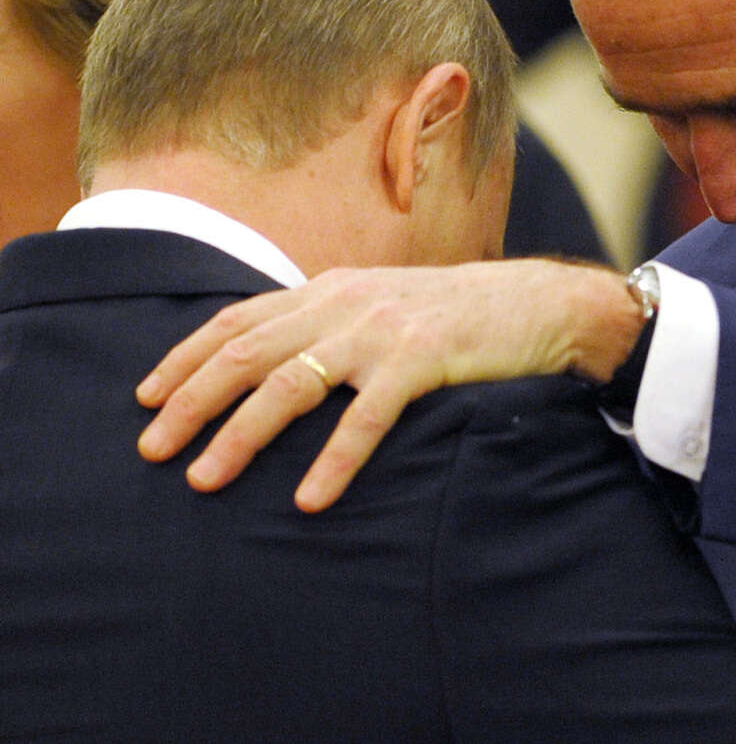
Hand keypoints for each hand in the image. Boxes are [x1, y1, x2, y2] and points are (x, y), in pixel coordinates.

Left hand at [136, 259, 641, 511]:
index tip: (146, 396)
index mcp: (329, 288)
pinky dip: (333, 460)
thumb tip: (276, 361)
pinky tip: (311, 499)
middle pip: (247, 353)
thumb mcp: (381, 302)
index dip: (185, 357)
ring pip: (291, 383)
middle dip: (190, 401)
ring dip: (241, 435)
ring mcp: (381, 330)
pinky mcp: (421, 359)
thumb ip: (330, 322)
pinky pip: (366, 418)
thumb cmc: (456, 313)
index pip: (238, 320)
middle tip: (153, 449)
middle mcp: (344, 302)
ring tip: (206, 479)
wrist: (536, 303)